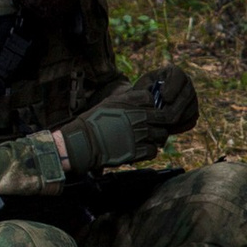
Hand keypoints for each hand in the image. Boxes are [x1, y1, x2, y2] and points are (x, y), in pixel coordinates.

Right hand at [59, 63, 198, 175]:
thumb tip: (139, 96)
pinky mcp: (137, 150)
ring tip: (147, 139)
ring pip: (161, 134)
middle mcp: (138, 116)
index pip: (151, 98)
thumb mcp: (109, 102)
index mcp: (130, 102)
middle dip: (159, 121)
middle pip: (162, 117)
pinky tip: (142, 149)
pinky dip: (150, 151)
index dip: (150, 105)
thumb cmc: (93, 121)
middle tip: (152, 126)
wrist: (84, 142)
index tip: (145, 110)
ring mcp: (139, 133)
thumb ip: (126, 99)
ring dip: (156, 137)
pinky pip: (154, 150)